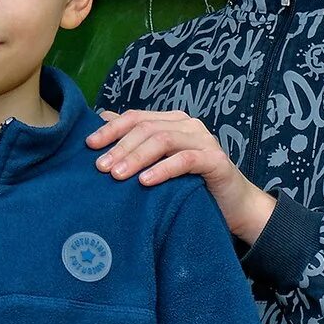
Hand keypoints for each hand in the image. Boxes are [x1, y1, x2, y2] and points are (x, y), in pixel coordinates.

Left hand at [87, 109, 275, 244]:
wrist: (235, 206)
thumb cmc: (192, 185)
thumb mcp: (161, 164)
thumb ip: (138, 145)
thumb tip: (103, 122)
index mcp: (172, 122)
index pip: (135, 118)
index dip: (111, 129)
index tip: (88, 146)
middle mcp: (187, 126)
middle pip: (146, 128)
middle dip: (120, 147)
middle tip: (100, 167)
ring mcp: (203, 140)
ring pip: (163, 140)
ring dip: (137, 157)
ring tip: (117, 175)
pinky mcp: (215, 160)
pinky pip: (185, 160)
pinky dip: (163, 170)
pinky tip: (146, 181)